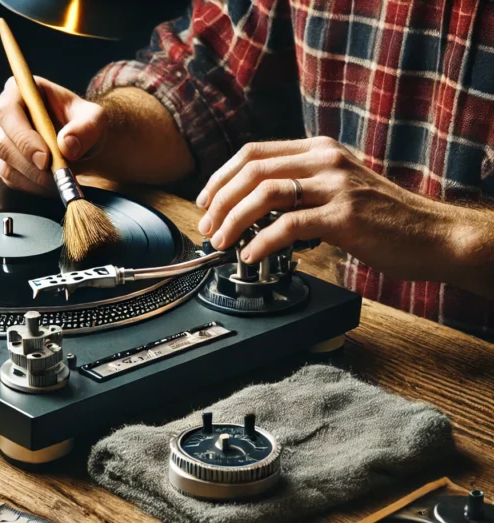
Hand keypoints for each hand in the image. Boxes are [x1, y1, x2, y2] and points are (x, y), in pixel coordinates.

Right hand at [0, 77, 106, 192]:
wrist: (79, 142)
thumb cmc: (83, 124)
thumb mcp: (95, 119)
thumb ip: (86, 127)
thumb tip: (66, 144)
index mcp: (19, 91)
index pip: (7, 112)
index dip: (23, 137)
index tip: (45, 158)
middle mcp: (2, 115)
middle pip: (1, 143)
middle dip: (29, 164)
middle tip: (55, 176)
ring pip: (4, 166)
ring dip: (34, 179)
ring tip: (60, 180)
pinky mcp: (2, 163)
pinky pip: (10, 180)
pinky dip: (33, 187)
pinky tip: (52, 184)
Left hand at [196, 136, 467, 282]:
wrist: (433, 235)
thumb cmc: (384, 218)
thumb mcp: (337, 188)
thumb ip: (300, 188)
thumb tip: (251, 208)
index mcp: (319, 150)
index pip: (252, 153)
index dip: (220, 177)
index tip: (205, 201)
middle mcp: (326, 160)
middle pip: (252, 171)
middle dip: (220, 201)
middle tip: (207, 227)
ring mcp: (336, 186)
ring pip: (265, 194)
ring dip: (233, 220)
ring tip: (222, 242)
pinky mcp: (345, 216)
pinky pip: (288, 225)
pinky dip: (261, 242)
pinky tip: (252, 255)